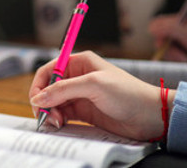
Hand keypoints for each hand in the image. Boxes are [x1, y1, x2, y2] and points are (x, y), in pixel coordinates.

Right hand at [29, 51, 171, 140]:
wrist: (150, 116)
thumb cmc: (128, 93)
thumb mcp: (94, 85)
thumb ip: (64, 89)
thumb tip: (38, 97)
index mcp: (80, 62)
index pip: (49, 70)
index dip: (39, 84)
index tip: (36, 100)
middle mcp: (78, 77)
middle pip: (49, 88)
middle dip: (44, 101)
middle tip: (46, 115)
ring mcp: (81, 95)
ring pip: (54, 102)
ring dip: (50, 112)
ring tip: (56, 122)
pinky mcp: (85, 112)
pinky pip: (63, 114)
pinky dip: (57, 119)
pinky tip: (60, 124)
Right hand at [148, 15, 186, 61]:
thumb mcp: (186, 33)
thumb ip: (168, 28)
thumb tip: (150, 28)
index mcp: (174, 22)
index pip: (155, 25)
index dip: (157, 34)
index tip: (165, 42)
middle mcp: (173, 31)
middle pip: (159, 41)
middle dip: (171, 51)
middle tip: (183, 55)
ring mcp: (175, 41)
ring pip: (165, 51)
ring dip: (177, 56)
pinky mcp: (178, 51)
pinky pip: (171, 57)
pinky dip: (179, 60)